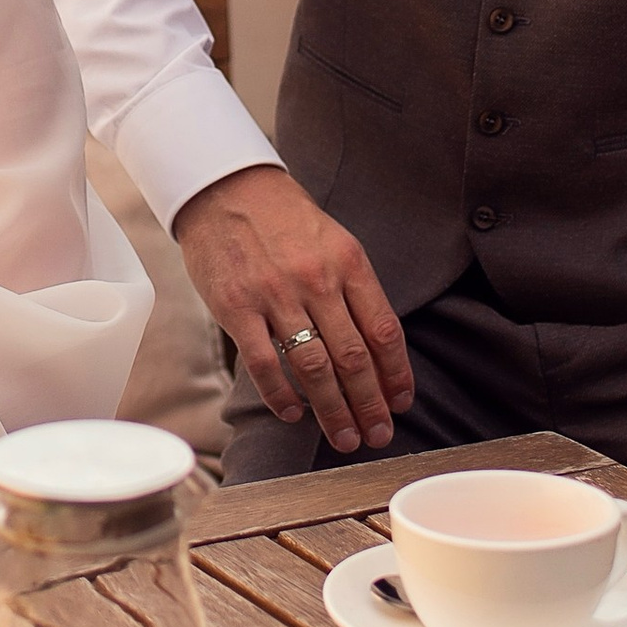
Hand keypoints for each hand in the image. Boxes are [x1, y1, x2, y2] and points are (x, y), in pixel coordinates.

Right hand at [172, 165, 411, 454]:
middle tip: (377, 436)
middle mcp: (317, 280)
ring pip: (314, 367)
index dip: (396, 375)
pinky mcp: (237, 307)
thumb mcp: (334, 242)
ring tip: (343, 437)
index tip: (401, 403)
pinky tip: (294, 413)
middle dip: (370, 405)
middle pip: (353, 357)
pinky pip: (264, 363)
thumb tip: (377, 350)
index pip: (383, 331)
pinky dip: (281, 395)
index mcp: (348, 263)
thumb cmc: (284, 220)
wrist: (226, 189)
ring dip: (333, 410)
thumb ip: (354, 291)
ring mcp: (275, 295)